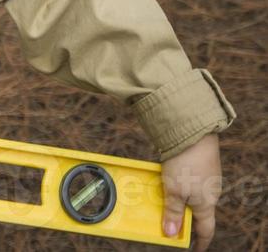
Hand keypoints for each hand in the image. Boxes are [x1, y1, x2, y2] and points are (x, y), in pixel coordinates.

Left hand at [161, 133, 221, 248]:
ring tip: (162, 198)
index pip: (206, 229)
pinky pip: (188, 180)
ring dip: (178, 199)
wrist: (194, 132)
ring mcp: (205, 177)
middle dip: (184, 218)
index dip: (200, 241)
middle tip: (170, 222)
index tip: (196, 249)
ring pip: (191, 194)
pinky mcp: (198, 163)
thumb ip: (173, 211)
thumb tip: (171, 233)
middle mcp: (209, 192)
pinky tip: (166, 176)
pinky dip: (178, 183)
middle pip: (197, 211)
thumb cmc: (185, 163)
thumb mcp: (175, 190)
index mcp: (207, 203)